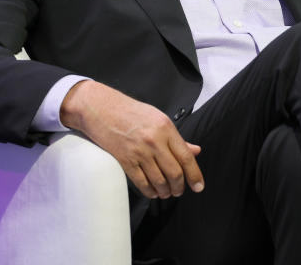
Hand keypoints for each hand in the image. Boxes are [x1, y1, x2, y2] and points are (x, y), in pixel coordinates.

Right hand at [60, 80, 203, 198]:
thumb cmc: (131, 112)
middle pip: (174, 173)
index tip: (199, 186)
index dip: (195, 175)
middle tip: (179, 191)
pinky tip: (153, 192)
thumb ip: (176, 138)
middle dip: (179, 187)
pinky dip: (150, 191)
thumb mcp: (158, 118)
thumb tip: (195, 151)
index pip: (186, 157)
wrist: (101, 108)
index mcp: (166, 128)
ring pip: (159, 181)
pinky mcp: (125, 160)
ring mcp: (139, 152)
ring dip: (165, 192)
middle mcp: (154, 140)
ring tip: (166, 192)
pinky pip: (142, 183)